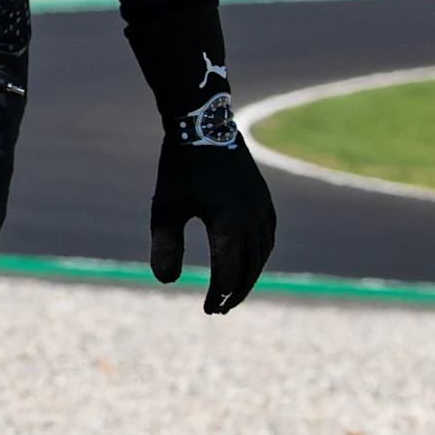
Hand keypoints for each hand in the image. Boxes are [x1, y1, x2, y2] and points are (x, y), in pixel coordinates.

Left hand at [149, 120, 275, 314]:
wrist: (203, 124)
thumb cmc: (180, 167)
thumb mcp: (165, 208)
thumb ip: (165, 245)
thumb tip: (166, 282)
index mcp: (227, 222)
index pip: (227, 273)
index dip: (217, 296)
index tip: (207, 310)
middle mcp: (251, 217)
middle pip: (249, 268)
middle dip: (235, 293)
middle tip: (219, 310)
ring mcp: (261, 206)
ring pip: (263, 253)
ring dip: (250, 276)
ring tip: (233, 293)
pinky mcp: (264, 197)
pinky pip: (269, 235)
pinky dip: (261, 255)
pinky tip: (250, 262)